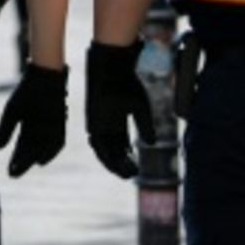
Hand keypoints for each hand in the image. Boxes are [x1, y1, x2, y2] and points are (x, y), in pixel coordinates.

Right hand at [0, 63, 67, 176]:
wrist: (44, 76)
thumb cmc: (27, 91)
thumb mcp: (12, 112)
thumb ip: (5, 130)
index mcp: (28, 127)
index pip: (21, 148)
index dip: (16, 160)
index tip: (10, 172)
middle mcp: (40, 130)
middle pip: (32, 151)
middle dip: (23, 163)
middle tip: (14, 174)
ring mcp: (51, 127)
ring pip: (43, 148)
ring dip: (34, 159)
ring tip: (24, 169)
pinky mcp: (61, 123)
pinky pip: (57, 142)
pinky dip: (50, 152)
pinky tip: (41, 160)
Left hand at [86, 41, 153, 178]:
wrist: (113, 70)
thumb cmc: (127, 84)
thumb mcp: (141, 108)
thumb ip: (145, 126)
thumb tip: (151, 144)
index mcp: (118, 121)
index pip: (122, 146)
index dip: (129, 158)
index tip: (137, 168)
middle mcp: (107, 125)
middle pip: (114, 151)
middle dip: (122, 164)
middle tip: (132, 174)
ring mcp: (99, 124)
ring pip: (105, 150)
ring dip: (113, 164)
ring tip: (124, 173)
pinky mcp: (92, 122)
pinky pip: (96, 143)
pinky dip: (103, 155)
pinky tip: (112, 164)